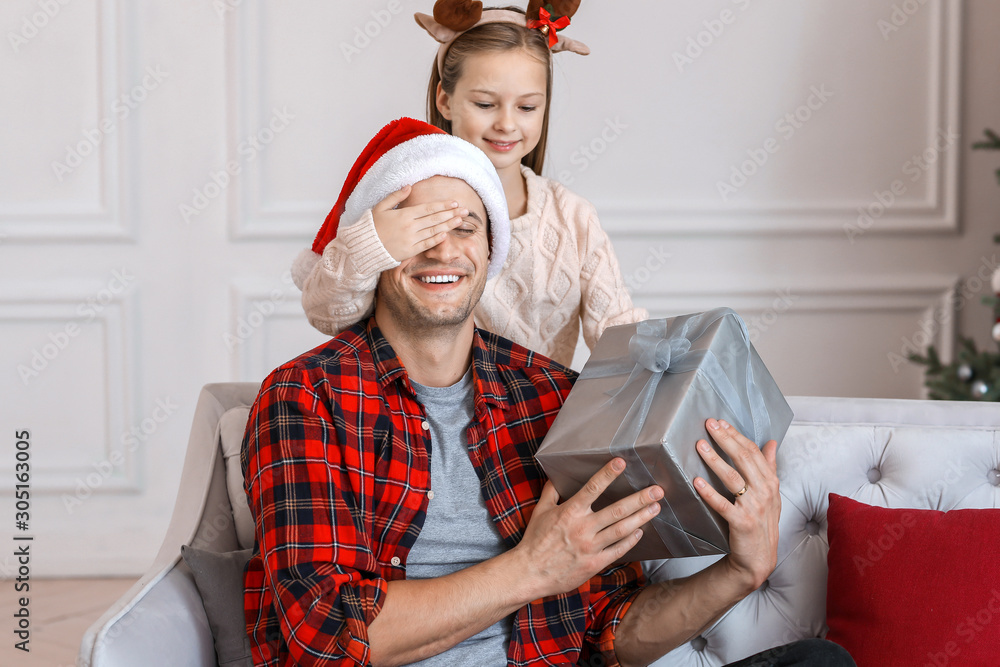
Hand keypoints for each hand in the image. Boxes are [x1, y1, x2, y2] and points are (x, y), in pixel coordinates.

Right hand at [371, 186, 468, 261]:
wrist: (363, 247)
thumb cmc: (371, 226)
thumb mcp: (380, 207)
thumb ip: (396, 196)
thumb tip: (409, 186)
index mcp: (404, 214)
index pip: (429, 208)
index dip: (443, 206)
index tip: (455, 203)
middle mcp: (410, 227)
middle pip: (435, 219)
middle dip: (451, 214)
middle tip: (465, 210)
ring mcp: (411, 240)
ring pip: (434, 231)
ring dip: (448, 225)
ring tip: (460, 221)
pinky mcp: (409, 251)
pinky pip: (426, 244)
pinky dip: (437, 239)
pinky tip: (446, 234)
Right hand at [515, 458, 662, 599]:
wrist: (530, 572)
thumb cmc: (534, 540)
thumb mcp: (540, 511)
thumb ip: (551, 492)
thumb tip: (556, 476)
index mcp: (570, 512)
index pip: (592, 488)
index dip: (608, 474)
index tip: (622, 463)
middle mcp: (583, 528)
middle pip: (617, 510)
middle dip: (639, 499)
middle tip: (657, 490)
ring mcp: (590, 547)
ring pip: (622, 530)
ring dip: (641, 518)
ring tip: (655, 507)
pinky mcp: (595, 563)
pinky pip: (618, 550)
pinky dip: (631, 540)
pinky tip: (640, 532)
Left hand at [694, 419, 779, 591]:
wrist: (759, 557)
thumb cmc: (762, 522)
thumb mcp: (770, 493)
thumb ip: (769, 466)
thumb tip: (772, 442)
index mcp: (770, 482)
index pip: (753, 452)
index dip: (736, 435)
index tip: (720, 422)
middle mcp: (764, 492)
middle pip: (743, 459)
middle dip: (725, 439)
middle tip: (708, 425)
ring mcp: (754, 507)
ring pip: (732, 478)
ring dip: (714, 459)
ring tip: (700, 445)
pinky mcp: (741, 522)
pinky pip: (722, 504)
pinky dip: (709, 493)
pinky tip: (697, 482)